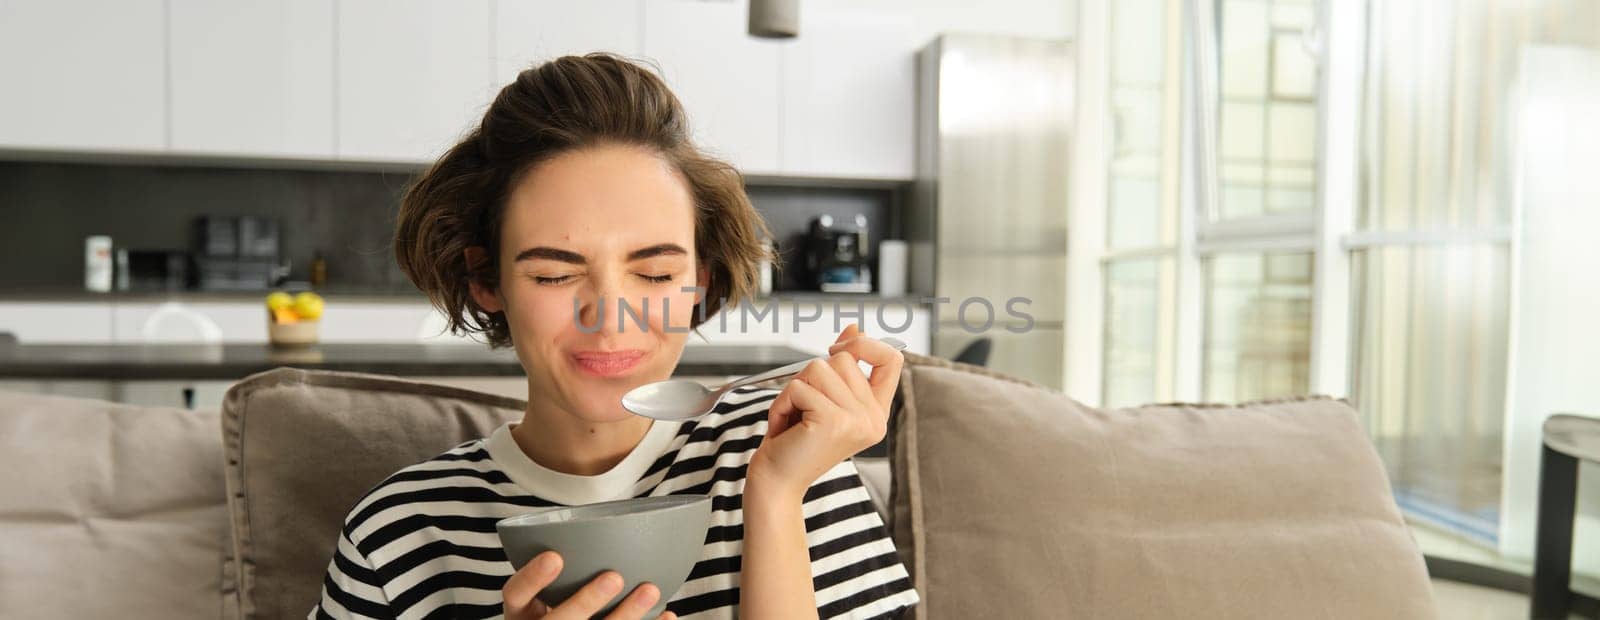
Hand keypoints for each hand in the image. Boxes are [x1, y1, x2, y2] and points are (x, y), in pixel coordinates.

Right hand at [503, 551, 676, 619]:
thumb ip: (562, 567)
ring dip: (626, 615)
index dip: (532, 577)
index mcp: (521, 614)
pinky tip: (667, 616)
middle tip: (613, 577)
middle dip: (586, 601)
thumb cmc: (555, 606)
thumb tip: (606, 525)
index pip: (515, 594)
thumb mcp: (543, 591)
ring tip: (651, 590)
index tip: (555, 557)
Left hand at [749, 323, 903, 500]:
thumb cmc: (795, 440)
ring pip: (818, 368)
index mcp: (876, 413)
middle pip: (843, 359)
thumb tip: (854, 326)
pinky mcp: (833, 422)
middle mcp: (874, 419)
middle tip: (803, 409)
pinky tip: (785, 428)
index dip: (866, 344)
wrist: (777, 482)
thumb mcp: (824, 398)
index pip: (892, 359)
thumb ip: (843, 365)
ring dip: (794, 390)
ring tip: (794, 418)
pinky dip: (783, 403)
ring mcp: (857, 421)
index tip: (837, 348)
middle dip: (811, 377)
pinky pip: (800, 387)